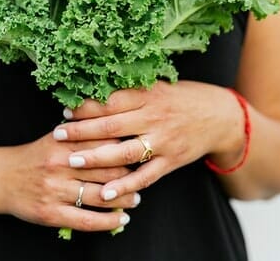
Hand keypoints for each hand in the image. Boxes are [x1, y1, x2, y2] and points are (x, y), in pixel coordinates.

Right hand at [0, 132, 138, 232]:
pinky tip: (121, 220)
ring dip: (123, 199)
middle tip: (142, 178)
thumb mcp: (55, 137)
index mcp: (63, 141)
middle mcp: (59, 164)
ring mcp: (54, 190)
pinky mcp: (50, 213)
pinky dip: (107, 221)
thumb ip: (83, 132)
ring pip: (99, 196)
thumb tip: (118, 128)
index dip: (125, 149)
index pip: (103, 143)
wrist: (1, 178)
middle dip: (129, 176)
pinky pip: (86, 220)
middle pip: (105, 169)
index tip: (139, 152)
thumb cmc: (35, 156)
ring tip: (135, 199)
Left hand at [51, 81, 244, 201]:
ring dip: (97, 158)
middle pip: (112, 126)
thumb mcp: (158, 86)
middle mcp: (154, 117)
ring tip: (73, 161)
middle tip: (58, 136)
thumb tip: (94, 88)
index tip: (65, 110)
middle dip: (82, 132)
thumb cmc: (183, 98)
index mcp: (149, 94)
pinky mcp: (172, 161)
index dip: (86, 106)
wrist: (220, 116)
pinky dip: (126, 186)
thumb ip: (130, 89)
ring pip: (125, 152)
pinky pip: (146, 176)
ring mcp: (163, 141)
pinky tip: (106, 193)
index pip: (111, 100)